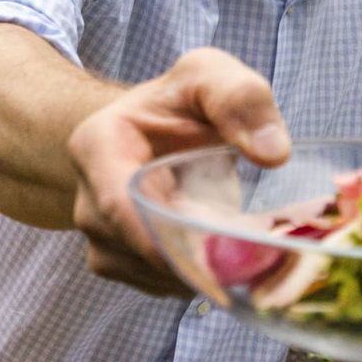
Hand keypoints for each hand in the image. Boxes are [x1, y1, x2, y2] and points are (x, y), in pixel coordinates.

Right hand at [66, 47, 289, 294]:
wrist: (151, 130)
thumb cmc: (178, 102)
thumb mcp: (210, 76)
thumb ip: (241, 99)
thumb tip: (272, 153)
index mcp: (97, 147)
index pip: (120, 205)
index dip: (164, 237)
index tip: (217, 255)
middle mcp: (88, 202)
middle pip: (139, 249)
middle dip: (198, 258)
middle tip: (256, 258)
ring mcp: (101, 240)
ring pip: (152, 275)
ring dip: (201, 271)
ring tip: (245, 248)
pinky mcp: (122, 265)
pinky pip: (160, 285)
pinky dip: (197, 278)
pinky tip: (224, 255)